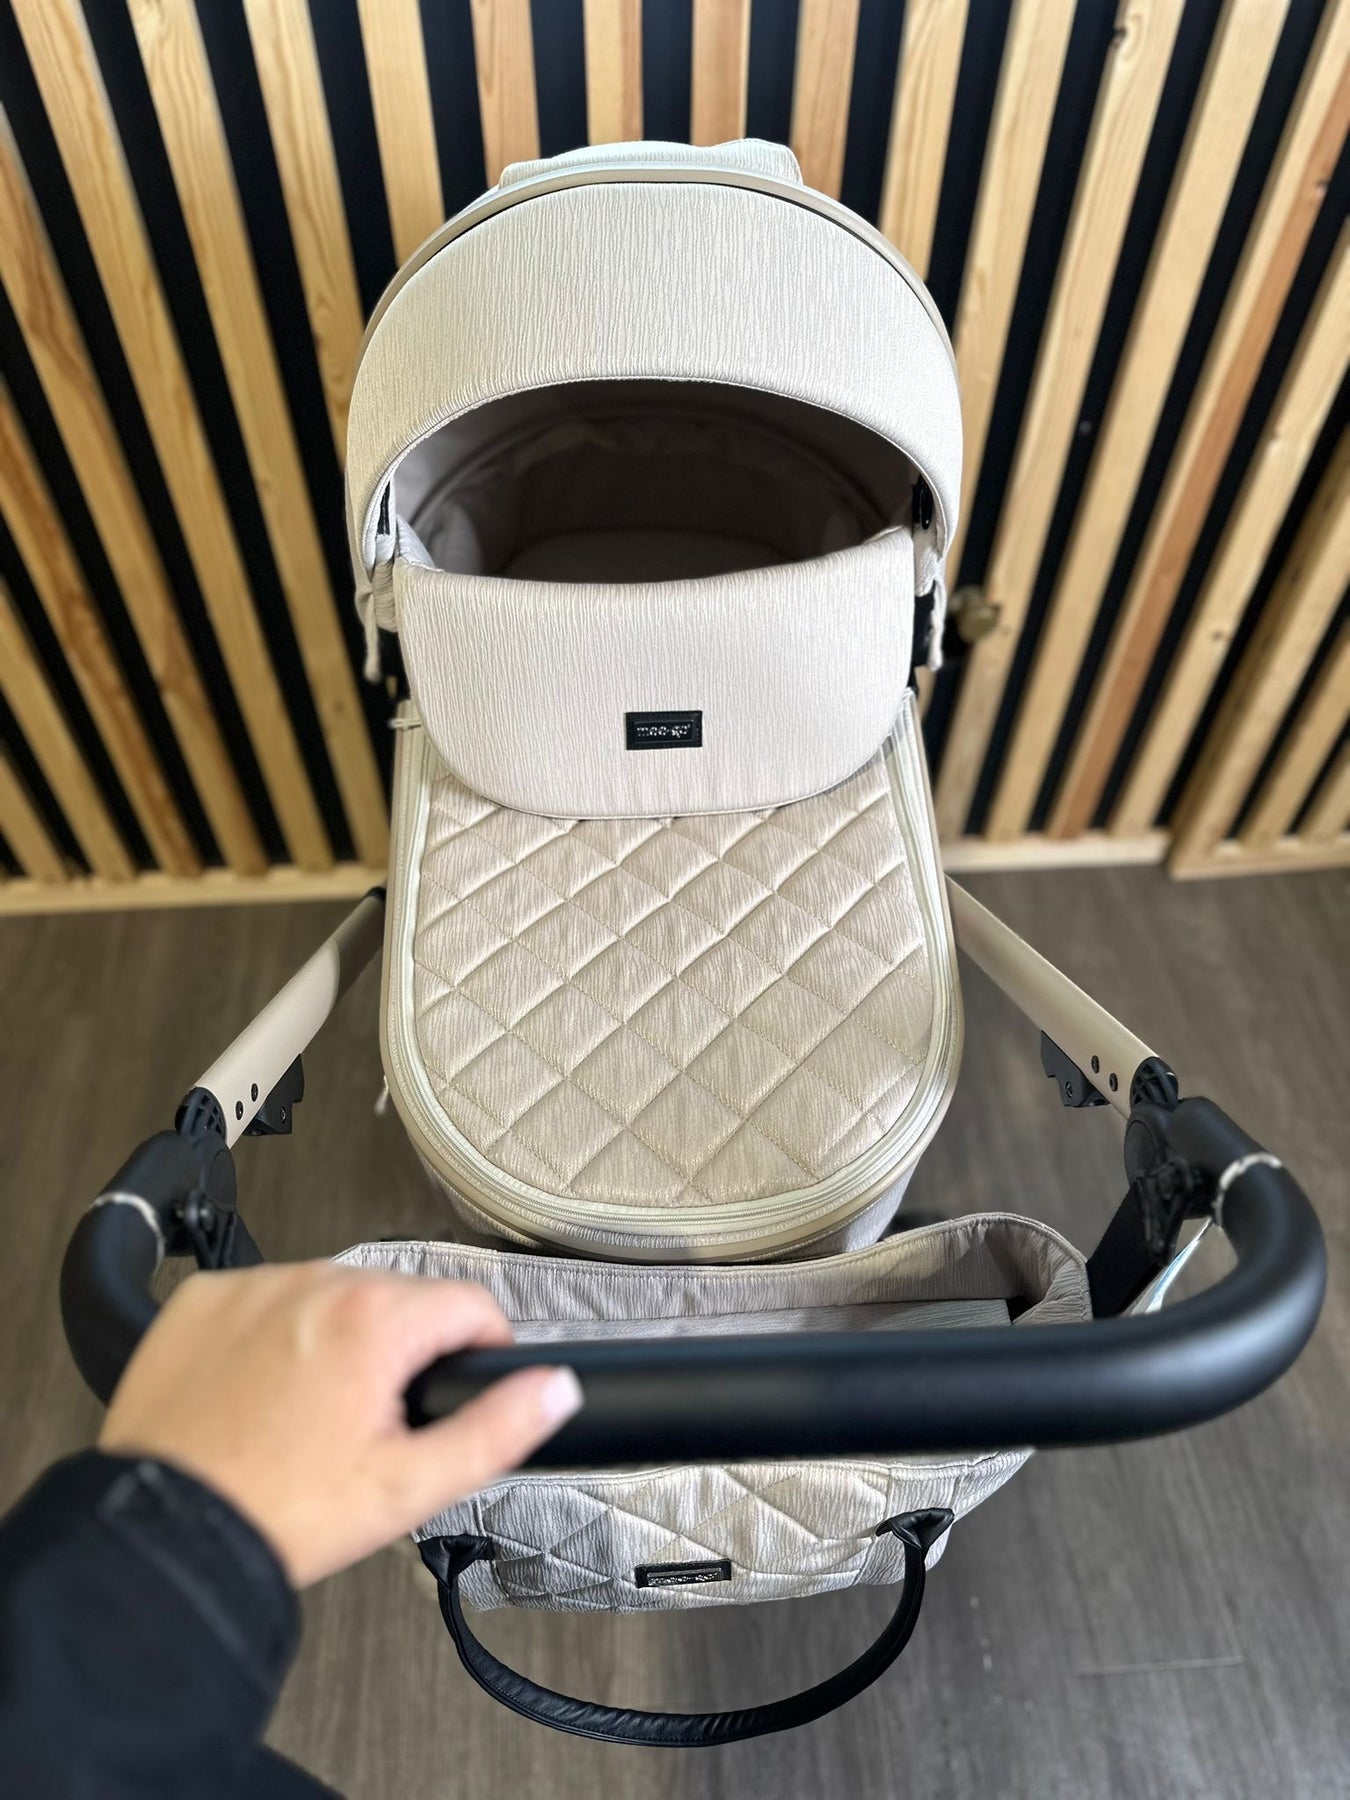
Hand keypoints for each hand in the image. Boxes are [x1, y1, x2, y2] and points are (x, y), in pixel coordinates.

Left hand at [99, 1262, 581, 1587]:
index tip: (451, 1391)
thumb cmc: (278, 1513)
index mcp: (376, 1319)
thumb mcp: (409, 1487)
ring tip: (307, 1416)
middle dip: (399, 1353)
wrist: (165, 1534)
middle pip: (399, 1301)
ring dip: (336, 1339)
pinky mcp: (203, 1300)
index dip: (480, 1351)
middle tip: (367, 1427)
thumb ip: (496, 1428)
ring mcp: (255, 1286)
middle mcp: (317, 1283)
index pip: (471, 1303)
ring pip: (331, 1298)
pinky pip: (264, 1300)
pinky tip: (258, 1394)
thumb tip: (556, 1389)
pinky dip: (270, 1336)